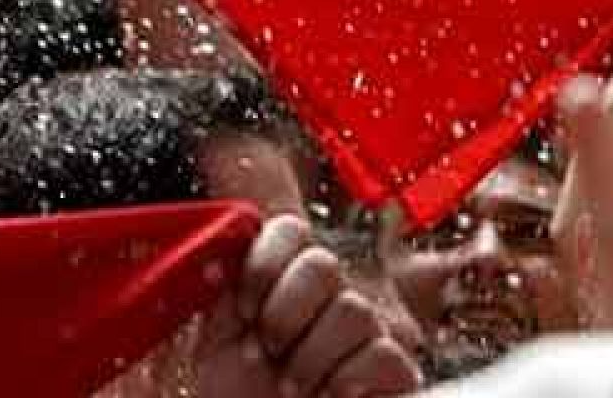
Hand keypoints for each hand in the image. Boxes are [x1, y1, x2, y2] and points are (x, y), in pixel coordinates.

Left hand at [195, 216, 421, 397]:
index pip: (290, 230)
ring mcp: (370, 331)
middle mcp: (334, 295)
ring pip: (353, 310)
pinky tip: (330, 394)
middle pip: (322, 264)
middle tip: (268, 351)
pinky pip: (382, 355)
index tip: (245, 309)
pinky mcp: (395, 371)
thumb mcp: (218, 341)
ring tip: (291, 386)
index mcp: (289, 279)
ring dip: (309, 358)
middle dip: (283, 315)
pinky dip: (348, 378)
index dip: (265, 263)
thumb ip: (224, 292)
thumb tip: (217, 258)